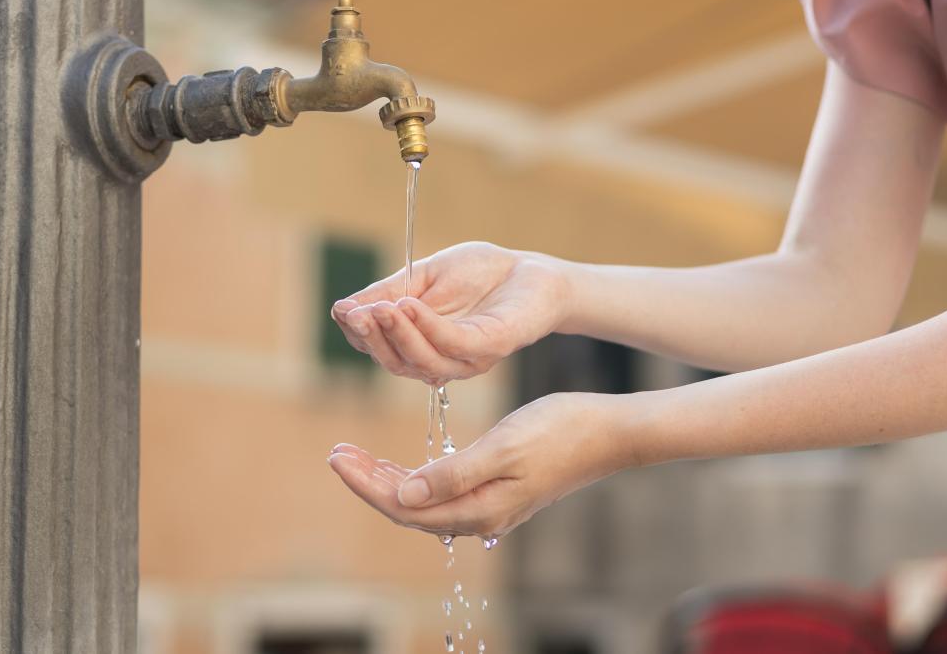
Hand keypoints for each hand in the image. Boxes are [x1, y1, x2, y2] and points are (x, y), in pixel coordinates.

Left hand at [326, 393, 636, 538]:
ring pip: (423, 501)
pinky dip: (415, 477)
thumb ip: (453, 474)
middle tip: (337, 452)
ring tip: (357, 457)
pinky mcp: (497, 491)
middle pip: (408, 507)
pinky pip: (442, 492)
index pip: (404, 505)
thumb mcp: (503, 447)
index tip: (337, 456)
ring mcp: (490, 505)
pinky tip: (402, 465)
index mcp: (478, 508)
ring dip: (388, 479)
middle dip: (369, 481)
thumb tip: (404, 494)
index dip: (367, 484)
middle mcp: (480, 515)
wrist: (609, 432)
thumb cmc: (560, 431)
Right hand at [330, 242, 570, 383]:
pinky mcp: (490, 347)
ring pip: (421, 361)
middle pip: (396, 362)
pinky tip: (409, 305)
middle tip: (355, 314)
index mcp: (420, 345)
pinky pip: (453, 345)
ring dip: (396, 335)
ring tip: (380, 308)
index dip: (358, 332)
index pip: (379, 348)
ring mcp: (466, 359)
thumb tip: (342, 308)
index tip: (342, 310)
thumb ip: (388, 293)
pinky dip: (427, 327)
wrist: (531, 269)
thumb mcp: (423, 277)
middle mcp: (440, 360)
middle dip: (372, 339)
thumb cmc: (479, 273)